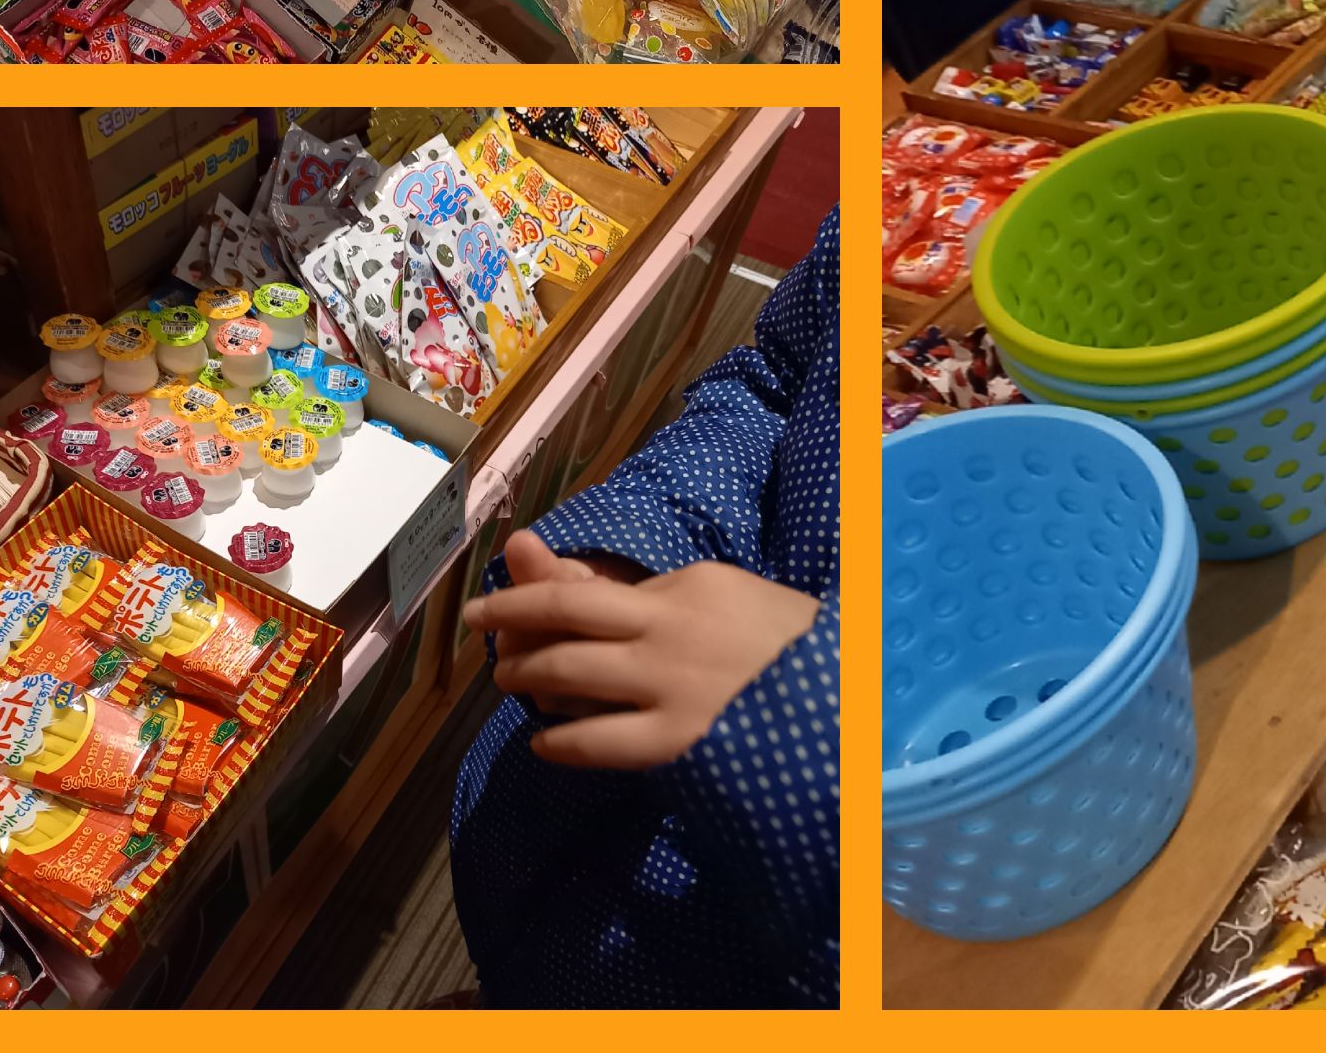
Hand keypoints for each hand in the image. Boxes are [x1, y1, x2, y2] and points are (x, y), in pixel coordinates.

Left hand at [463, 540, 819, 769]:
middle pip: (565, 612)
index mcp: (690, 583)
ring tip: (508, 679)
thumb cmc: (789, 644)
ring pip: (568, 673)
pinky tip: (543, 742)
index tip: (506, 599)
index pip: (594, 588)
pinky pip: (593, 740)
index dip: (537, 595)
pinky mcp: (672, 740)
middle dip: (510, 613)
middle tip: (478, 621)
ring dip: (525, 674)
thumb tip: (612, 583)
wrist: (847, 697)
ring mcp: (667, 684)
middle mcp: (668, 625)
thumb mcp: (729, 597)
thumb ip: (662, 593)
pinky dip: (557, 741)